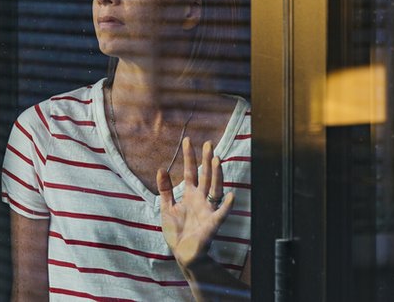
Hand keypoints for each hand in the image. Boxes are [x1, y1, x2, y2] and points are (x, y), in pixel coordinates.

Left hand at [157, 138, 234, 267]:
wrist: (182, 253)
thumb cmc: (176, 232)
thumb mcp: (167, 207)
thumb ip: (165, 189)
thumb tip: (161, 168)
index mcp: (189, 195)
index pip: (190, 172)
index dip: (189, 157)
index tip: (188, 140)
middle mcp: (200, 199)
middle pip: (205, 176)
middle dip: (206, 160)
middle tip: (209, 144)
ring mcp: (207, 210)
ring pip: (214, 189)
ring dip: (216, 175)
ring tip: (217, 160)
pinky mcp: (212, 224)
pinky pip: (221, 214)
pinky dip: (227, 205)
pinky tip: (232, 195)